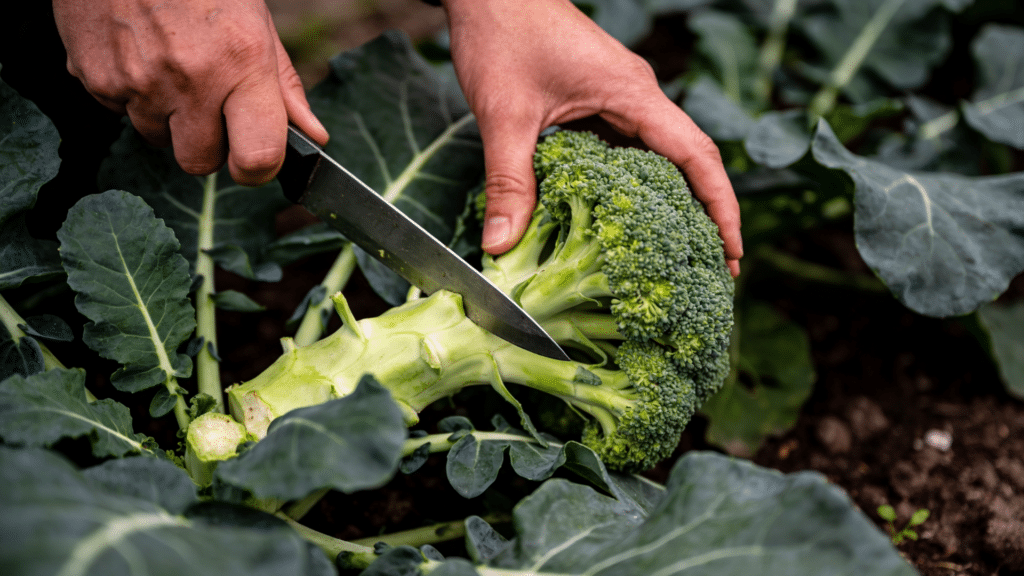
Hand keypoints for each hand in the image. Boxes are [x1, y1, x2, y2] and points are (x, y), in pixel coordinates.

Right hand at [52, 0, 327, 185]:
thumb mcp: (257, 22)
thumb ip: (284, 86)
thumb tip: (314, 136)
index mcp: (241, 63)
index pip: (257, 158)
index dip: (259, 168)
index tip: (257, 159)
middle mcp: (190, 79)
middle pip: (200, 163)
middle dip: (209, 146)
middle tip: (211, 106)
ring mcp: (138, 82)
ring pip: (157, 139)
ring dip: (168, 118)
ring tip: (172, 67)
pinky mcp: (95, 79)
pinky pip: (119, 113)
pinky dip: (132, 94)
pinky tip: (140, 55)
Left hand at [440, 0, 741, 275]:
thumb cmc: (503, 33)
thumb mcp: (504, 114)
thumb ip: (508, 181)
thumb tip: (503, 245)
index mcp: (632, 95)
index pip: (696, 155)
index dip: (720, 207)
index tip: (734, 253)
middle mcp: (637, 98)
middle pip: (689, 162)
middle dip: (706, 216)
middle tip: (713, 272)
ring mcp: (619, 100)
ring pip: (659, 159)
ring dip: (673, 204)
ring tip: (679, 259)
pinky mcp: (599, 104)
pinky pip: (628, 151)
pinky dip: (635, 187)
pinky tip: (626, 222)